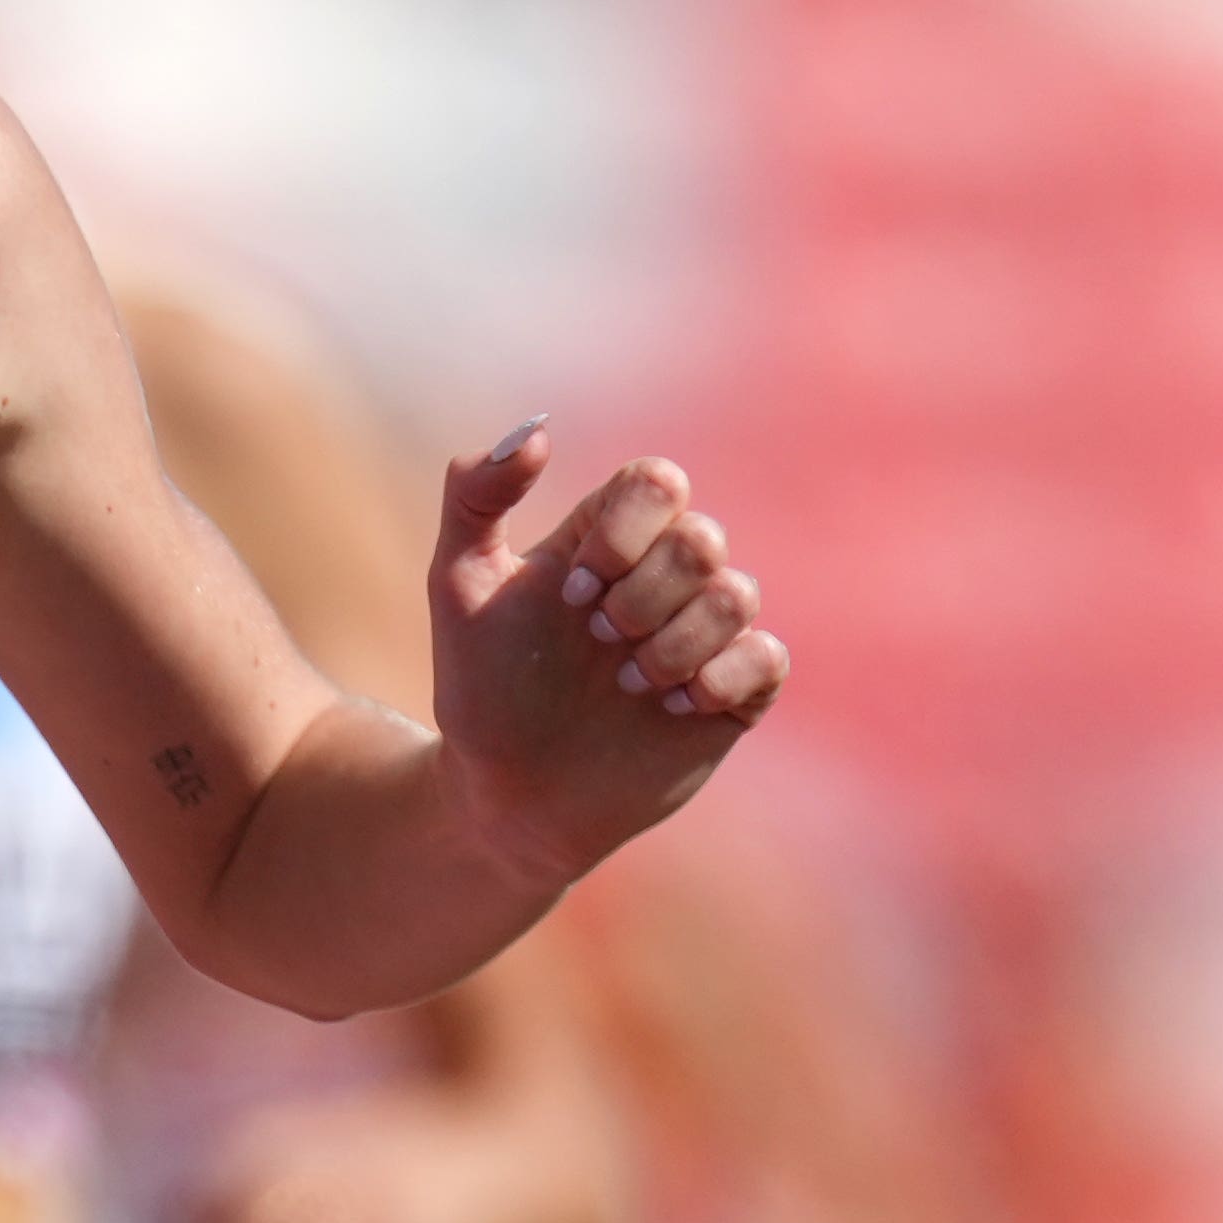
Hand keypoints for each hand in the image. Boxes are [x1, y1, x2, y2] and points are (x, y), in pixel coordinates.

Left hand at [429, 429, 780, 875]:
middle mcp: (665, 577)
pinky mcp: (735, 693)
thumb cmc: (481, 688)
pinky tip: (667, 707)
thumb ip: (475, 496)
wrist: (507, 794)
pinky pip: (767, 656)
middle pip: (703, 538)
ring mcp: (705, 634)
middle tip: (595, 639)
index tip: (570, 590)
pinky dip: (716, 679)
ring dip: (671, 644)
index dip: (625, 531)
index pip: (659, 481)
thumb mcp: (456, 586)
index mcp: (608, 538)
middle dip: (643, 596)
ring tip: (625, 683)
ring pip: (738, 594)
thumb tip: (537, 429)